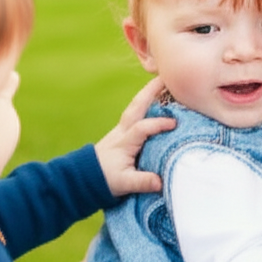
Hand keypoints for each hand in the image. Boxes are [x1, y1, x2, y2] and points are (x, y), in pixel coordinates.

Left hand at [94, 77, 174, 195]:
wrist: (86, 176)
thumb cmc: (105, 179)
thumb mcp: (124, 183)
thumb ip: (142, 182)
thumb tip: (160, 182)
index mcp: (124, 142)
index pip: (142, 128)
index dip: (157, 124)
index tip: (174, 124)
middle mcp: (122, 131)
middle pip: (136, 106)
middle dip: (150, 92)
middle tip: (165, 78)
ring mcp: (122, 129)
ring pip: (135, 106)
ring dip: (148, 93)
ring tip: (163, 82)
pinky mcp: (123, 131)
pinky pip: (137, 112)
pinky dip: (146, 102)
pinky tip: (156, 98)